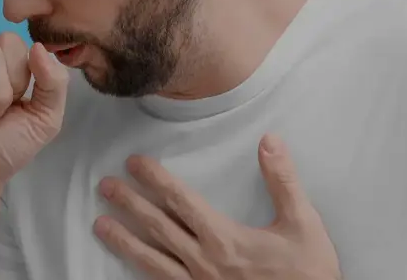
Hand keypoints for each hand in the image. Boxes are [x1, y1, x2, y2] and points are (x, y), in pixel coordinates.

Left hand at [94, 134, 340, 279]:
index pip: (180, 201)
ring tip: (99, 224)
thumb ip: (283, 181)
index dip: (154, 179)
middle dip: (129, 204)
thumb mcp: (303, 225)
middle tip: (104, 186)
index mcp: (224, 238)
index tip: (134, 163)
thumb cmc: (307, 274)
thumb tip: (270, 141)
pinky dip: (141, 274)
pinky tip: (126, 266)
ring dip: (123, 240)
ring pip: (151, 260)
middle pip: (157, 226)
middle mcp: (203, 261)